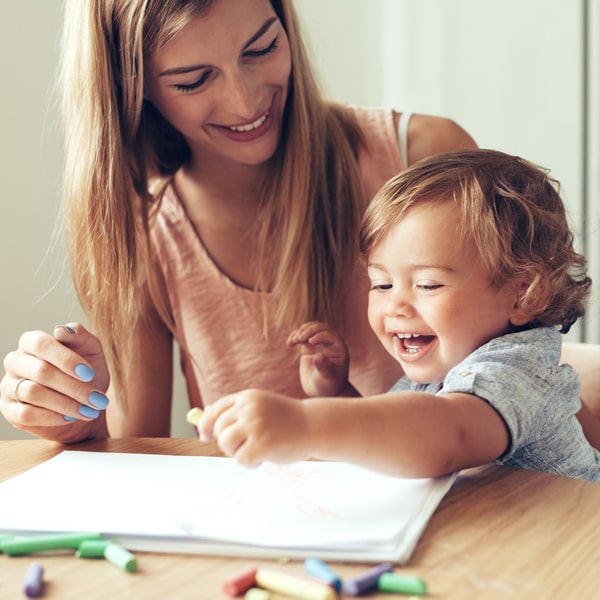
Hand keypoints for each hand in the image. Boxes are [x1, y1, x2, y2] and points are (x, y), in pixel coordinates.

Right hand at [0, 323, 109, 441]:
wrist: (85, 405)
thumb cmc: (87, 374)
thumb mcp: (92, 352)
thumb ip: (80, 336)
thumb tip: (62, 330)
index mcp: (32, 341)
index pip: (42, 344)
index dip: (66, 359)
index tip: (89, 373)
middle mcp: (16, 361)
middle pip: (40, 371)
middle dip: (73, 387)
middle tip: (96, 399)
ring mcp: (8, 386)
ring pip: (33, 393)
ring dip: (66, 403)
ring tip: (89, 410)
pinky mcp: (9, 410)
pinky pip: (26, 414)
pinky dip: (52, 417)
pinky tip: (71, 418)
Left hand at [198, 389, 310, 467]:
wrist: (313, 426)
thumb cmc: (286, 420)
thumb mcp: (261, 408)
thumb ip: (238, 412)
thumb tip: (207, 422)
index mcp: (247, 397)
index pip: (216, 409)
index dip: (206, 424)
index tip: (205, 435)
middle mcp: (249, 408)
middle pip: (219, 430)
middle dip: (229, 442)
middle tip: (248, 445)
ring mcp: (255, 426)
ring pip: (226, 444)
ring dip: (237, 452)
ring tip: (256, 450)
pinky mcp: (261, 445)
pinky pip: (241, 460)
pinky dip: (251, 463)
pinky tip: (266, 457)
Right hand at [287, 321, 349, 395]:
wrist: (321, 390)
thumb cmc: (328, 387)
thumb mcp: (327, 379)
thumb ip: (324, 368)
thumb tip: (319, 356)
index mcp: (339, 350)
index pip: (332, 336)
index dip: (322, 335)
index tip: (311, 341)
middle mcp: (331, 344)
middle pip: (321, 328)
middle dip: (310, 330)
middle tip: (299, 339)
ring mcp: (320, 343)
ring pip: (312, 328)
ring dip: (302, 331)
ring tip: (294, 341)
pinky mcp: (309, 346)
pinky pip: (303, 334)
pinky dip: (295, 335)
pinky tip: (290, 343)